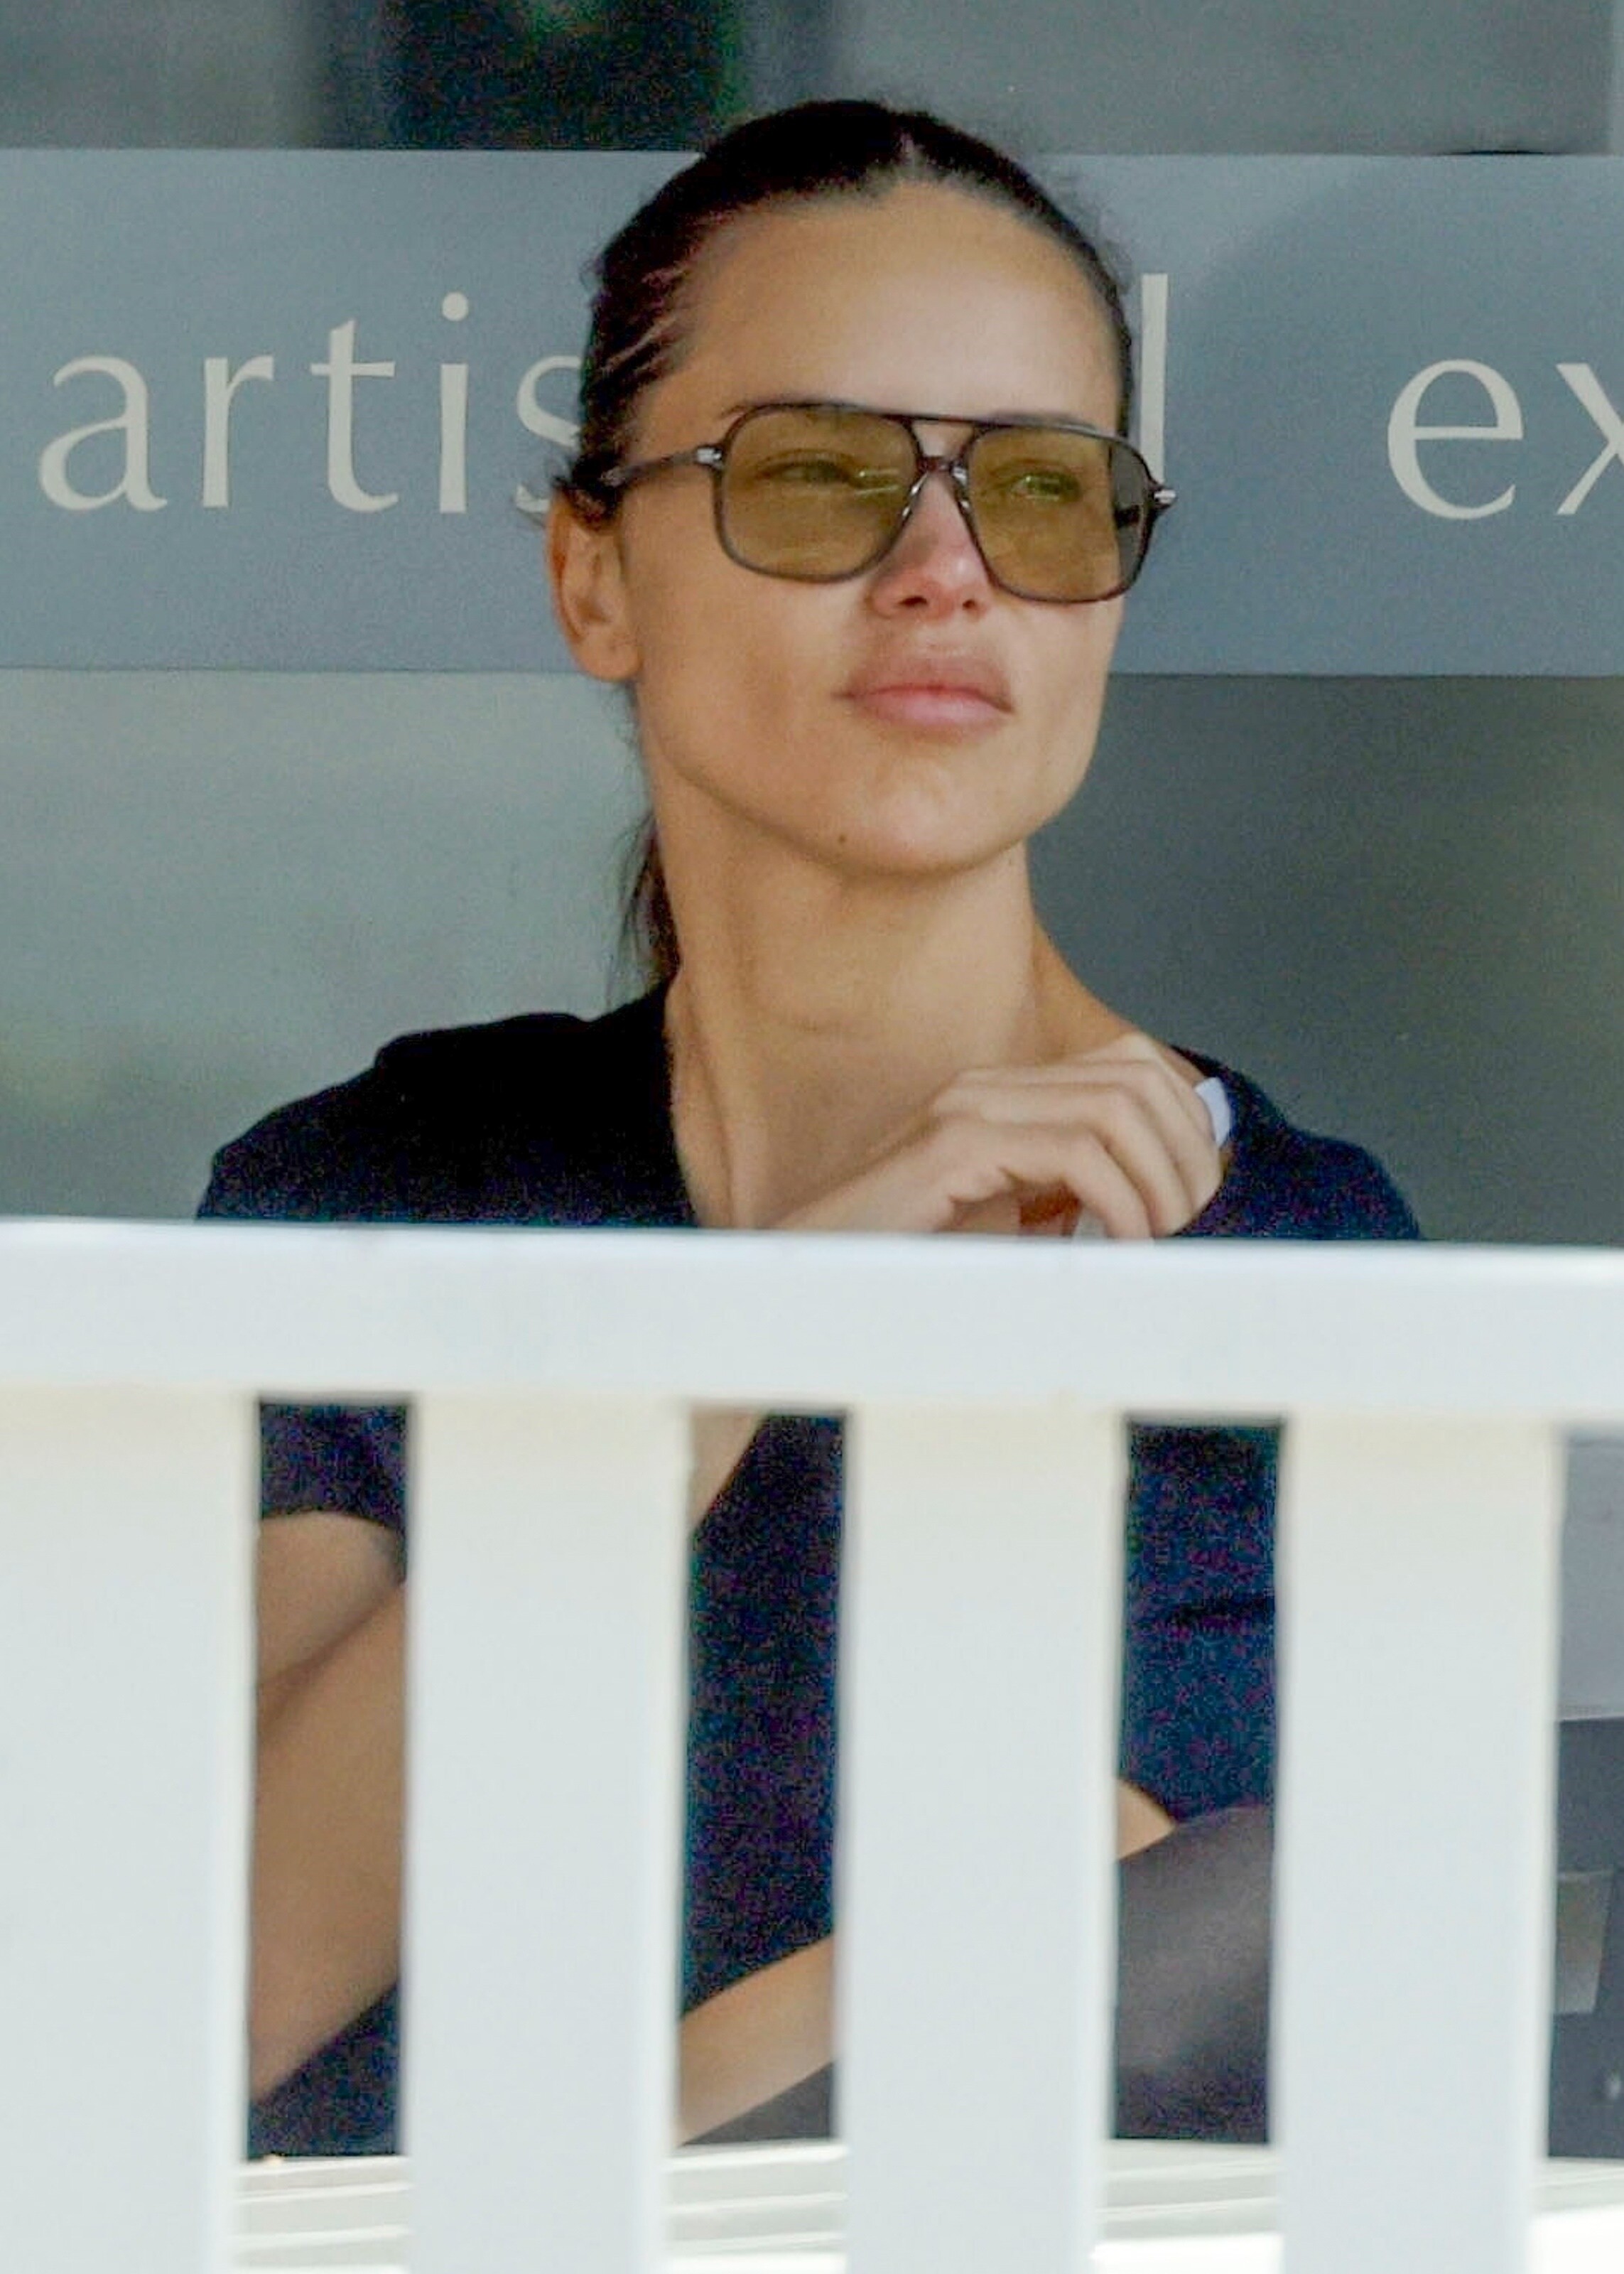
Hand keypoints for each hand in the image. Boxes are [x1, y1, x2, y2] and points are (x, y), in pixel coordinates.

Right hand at [777, 1031, 1221, 1241]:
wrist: (815, 1289)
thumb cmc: (906, 1269)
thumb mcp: (1010, 1232)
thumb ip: (1069, 1208)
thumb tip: (1165, 1216)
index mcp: (1004, 1098)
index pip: (1131, 1063)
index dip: (1186, 1125)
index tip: (1197, 1197)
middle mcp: (987, 1089)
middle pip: (1136, 1074)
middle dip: (1187, 1153)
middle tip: (1194, 1224)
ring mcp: (966, 1111)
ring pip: (1115, 1106)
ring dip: (1159, 1180)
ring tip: (1162, 1241)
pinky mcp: (952, 1149)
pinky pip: (1075, 1153)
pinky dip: (1119, 1204)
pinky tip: (1117, 1247)